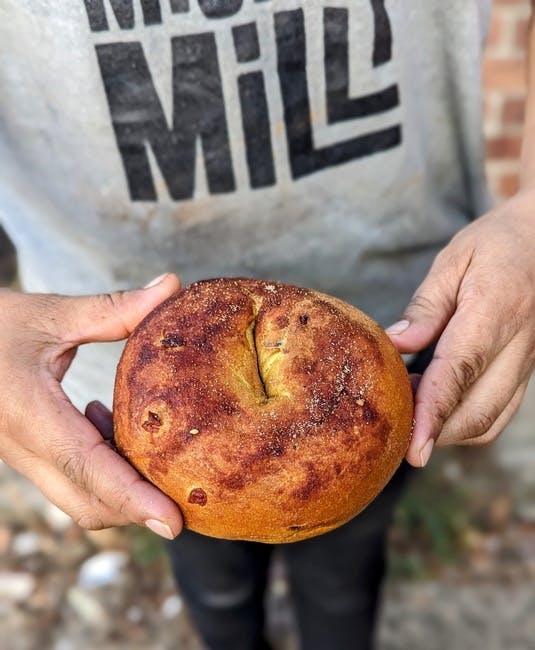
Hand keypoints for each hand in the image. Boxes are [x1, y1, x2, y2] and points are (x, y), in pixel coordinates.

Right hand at [0, 273, 183, 538]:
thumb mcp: (51, 313)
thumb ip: (114, 307)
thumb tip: (173, 285)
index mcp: (28, 413)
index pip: (87, 467)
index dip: (133, 498)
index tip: (173, 522)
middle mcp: (23, 447)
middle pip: (88, 502)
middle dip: (139, 507)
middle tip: (187, 492)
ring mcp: (22, 456)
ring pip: (78, 497)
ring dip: (123, 488)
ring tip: (153, 449)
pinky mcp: (27, 453)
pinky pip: (70, 479)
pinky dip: (103, 470)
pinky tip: (110, 425)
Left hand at [386, 190, 534, 466]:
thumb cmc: (496, 245)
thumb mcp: (454, 260)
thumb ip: (426, 307)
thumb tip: (394, 345)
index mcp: (496, 311)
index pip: (459, 372)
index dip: (433, 413)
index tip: (414, 449)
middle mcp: (519, 345)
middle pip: (477, 411)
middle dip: (435, 433)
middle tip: (395, 433)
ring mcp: (528, 362)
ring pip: (491, 420)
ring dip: (449, 430)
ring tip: (411, 412)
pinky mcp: (527, 370)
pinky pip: (500, 412)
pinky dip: (467, 422)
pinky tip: (438, 405)